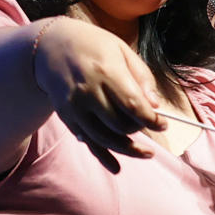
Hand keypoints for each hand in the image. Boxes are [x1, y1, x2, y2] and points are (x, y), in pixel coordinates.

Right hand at [31, 18, 167, 170]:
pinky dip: (103, 157)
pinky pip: (88, 142)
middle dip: (140, 129)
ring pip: (105, 138)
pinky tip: (117, 168)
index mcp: (105, 71)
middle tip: (148, 124)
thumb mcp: (121, 50)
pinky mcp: (68, 118)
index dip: (151, 119)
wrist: (50, 48)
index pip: (132, 104)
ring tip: (147, 153)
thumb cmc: (93, 46)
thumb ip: (141, 77)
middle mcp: (88, 92)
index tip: (163, 123)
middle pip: (120, 124)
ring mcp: (75, 107)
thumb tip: (155, 105)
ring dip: (129, 149)